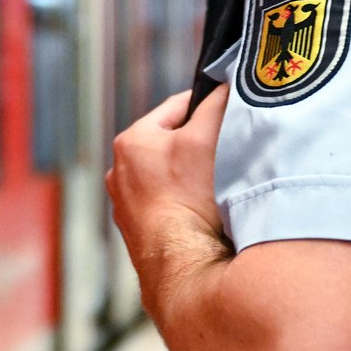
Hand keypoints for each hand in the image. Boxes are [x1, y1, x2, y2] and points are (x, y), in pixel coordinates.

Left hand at [107, 88, 229, 306]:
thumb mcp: (206, 137)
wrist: (181, 265)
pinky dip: (186, 203)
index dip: (208, 105)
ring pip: (170, 176)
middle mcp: (120, 173)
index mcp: (131, 141)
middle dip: (199, 144)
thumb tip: (225, 85)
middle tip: (228, 150)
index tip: (231, 110)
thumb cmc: (190, 198)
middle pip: (173, 143)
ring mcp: (127, 207)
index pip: (178, 107)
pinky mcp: (139, 234)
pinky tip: (205, 213)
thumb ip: (216, 104)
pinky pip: (168, 206)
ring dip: (193, 176)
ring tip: (219, 185)